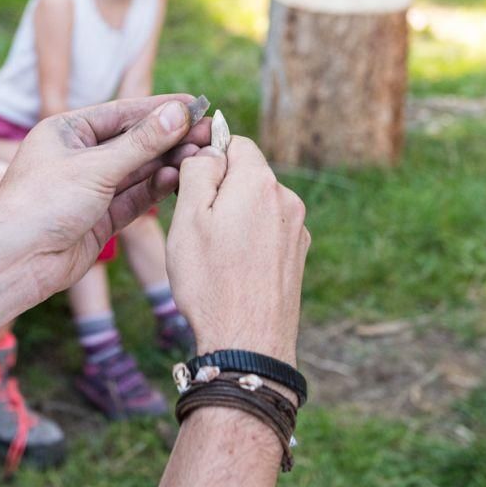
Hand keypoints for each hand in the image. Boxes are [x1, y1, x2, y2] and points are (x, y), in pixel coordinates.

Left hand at [0, 95, 210, 295]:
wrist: (13, 262)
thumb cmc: (40, 204)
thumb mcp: (94, 166)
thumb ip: (140, 142)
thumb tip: (178, 113)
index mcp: (66, 132)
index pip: (122, 113)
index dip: (160, 109)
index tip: (196, 105)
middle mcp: (79, 157)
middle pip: (134, 142)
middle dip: (171, 137)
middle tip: (209, 132)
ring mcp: (90, 189)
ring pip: (138, 170)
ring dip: (168, 162)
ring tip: (202, 155)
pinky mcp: (99, 218)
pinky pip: (134, 198)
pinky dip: (156, 188)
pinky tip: (178, 177)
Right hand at [165, 136, 308, 364]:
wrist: (247, 344)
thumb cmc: (211, 281)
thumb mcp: (188, 217)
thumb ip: (199, 171)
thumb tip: (208, 151)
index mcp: (260, 183)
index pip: (236, 143)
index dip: (208, 155)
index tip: (189, 181)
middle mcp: (286, 201)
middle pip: (248, 175)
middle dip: (220, 190)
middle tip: (194, 224)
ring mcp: (297, 231)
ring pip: (257, 206)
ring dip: (234, 217)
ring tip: (213, 254)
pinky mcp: (297, 258)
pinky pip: (268, 233)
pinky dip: (249, 241)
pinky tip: (232, 269)